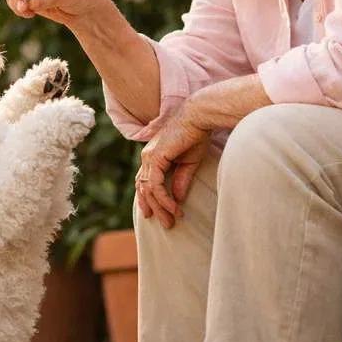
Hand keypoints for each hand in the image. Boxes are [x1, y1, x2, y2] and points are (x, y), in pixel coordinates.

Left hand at [135, 104, 210, 228]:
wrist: (198, 117)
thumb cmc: (196, 135)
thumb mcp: (188, 163)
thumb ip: (181, 180)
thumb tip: (177, 199)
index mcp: (153, 156)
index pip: (144, 181)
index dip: (147, 199)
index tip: (154, 215)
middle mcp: (147, 157)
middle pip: (144, 189)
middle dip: (154, 209)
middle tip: (166, 224)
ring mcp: (149, 157)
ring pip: (147, 190)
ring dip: (160, 208)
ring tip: (171, 221)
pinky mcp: (155, 158)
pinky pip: (154, 185)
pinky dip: (163, 199)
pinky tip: (174, 208)